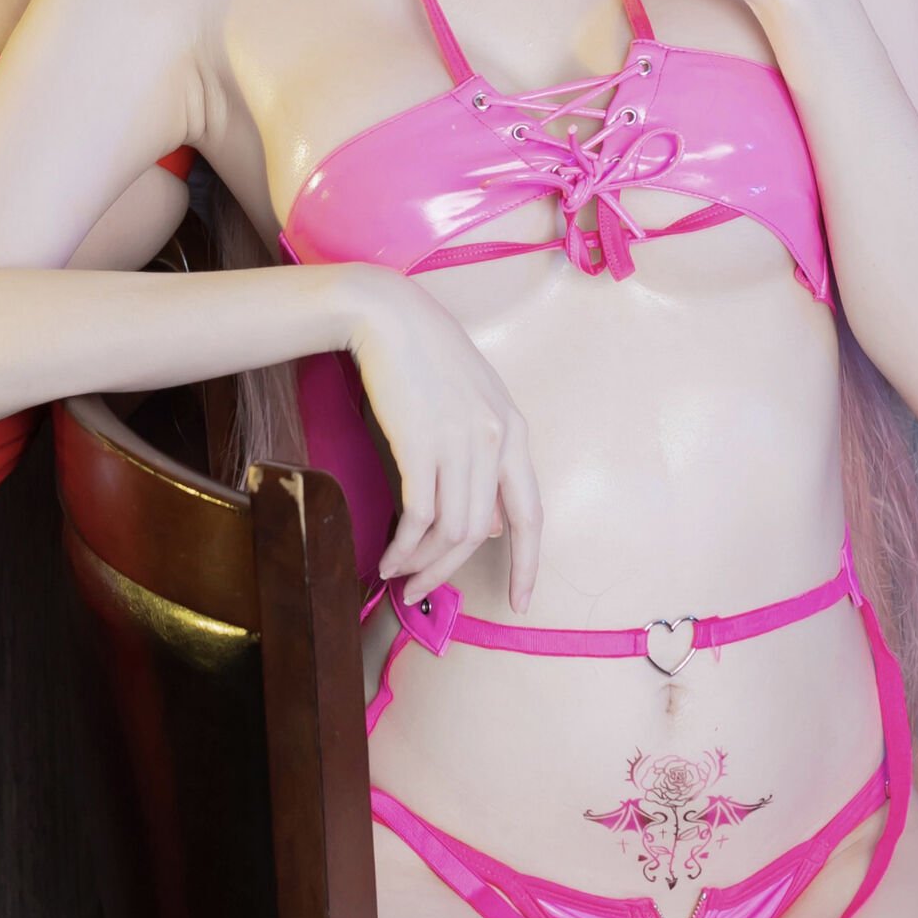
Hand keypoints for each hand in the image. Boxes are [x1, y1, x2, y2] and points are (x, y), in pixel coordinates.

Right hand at [344, 267, 541, 609]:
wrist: (387, 316)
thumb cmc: (427, 358)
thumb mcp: (475, 404)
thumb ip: (489, 460)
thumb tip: (493, 524)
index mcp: (514, 432)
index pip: (531, 513)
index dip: (529, 563)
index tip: (522, 601)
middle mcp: (495, 440)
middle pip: (483, 531)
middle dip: (452, 571)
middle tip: (424, 591)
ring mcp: (459, 441)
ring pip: (452, 530)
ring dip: (424, 563)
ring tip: (399, 575)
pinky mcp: (420, 443)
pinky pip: (418, 516)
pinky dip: (404, 546)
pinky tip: (388, 556)